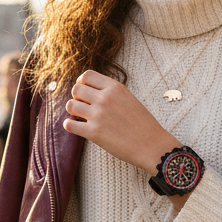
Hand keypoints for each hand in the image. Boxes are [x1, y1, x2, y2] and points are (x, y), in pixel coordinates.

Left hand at [63, 70, 179, 174]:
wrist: (152, 145)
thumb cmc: (142, 124)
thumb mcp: (129, 99)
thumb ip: (111, 93)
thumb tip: (88, 91)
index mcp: (115, 88)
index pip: (86, 75)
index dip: (81, 83)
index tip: (84, 92)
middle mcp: (105, 98)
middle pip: (76, 89)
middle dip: (77, 98)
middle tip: (84, 107)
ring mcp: (98, 115)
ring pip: (70, 105)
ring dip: (73, 111)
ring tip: (81, 117)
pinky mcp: (94, 133)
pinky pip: (69, 124)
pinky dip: (70, 125)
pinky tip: (77, 127)